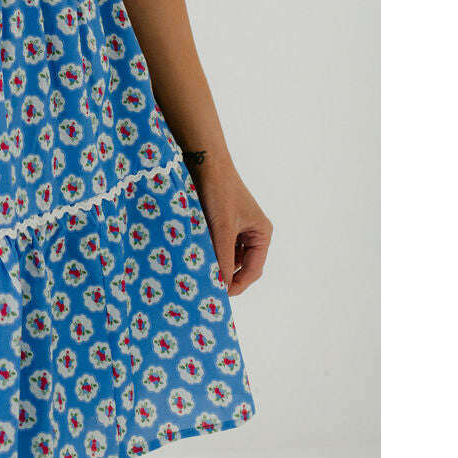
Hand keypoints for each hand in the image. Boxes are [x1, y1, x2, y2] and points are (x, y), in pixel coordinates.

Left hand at [188, 158, 272, 295]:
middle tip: (207, 287)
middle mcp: (252, 232)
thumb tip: (221, 286)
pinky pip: (217, 243)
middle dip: (226, 274)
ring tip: (199, 270)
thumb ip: (223, 258)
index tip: (218, 295)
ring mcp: (237, 226)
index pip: (253, 271)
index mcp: (262, 234)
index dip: (236, 285)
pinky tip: (196, 254)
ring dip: (215, 262)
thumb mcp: (222, 229)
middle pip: (241, 265)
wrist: (204, 161)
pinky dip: (208, 250)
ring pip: (227, 255)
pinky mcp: (220, 220)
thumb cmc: (219, 192)